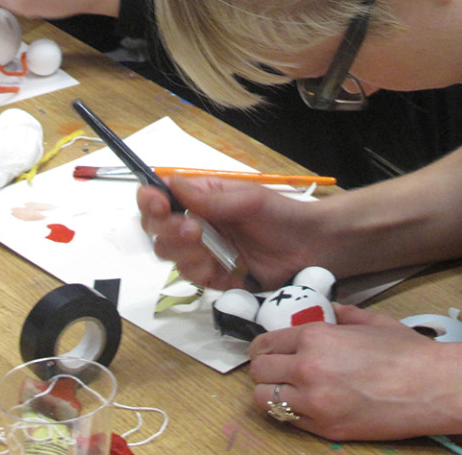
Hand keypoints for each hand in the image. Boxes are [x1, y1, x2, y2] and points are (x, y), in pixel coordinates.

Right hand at [137, 176, 320, 290]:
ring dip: (181, 248)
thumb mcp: (247, 199)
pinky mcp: (215, 278)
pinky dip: (198, 270)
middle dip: (165, 227)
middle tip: (189, 227)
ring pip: (171, 254)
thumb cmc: (280, 213)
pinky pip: (193, 277)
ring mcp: (204, 252)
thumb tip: (170, 183)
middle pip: (158, 228)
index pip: (161, 198)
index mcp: (200, 197)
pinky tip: (213, 264)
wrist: (311, 246)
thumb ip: (209, 199)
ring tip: (202, 241)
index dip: (150, 200)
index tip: (155, 201)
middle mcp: (196, 224)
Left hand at [248, 306, 461, 440]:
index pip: (267, 343)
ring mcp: (315, 402)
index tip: (268, 351)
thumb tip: (330, 311)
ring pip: (264, 400)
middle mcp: (308, 369)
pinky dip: (290, 412)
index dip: (264, 347)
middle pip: (259, 372)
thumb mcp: (372, 321)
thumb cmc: (406, 352)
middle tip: (276, 370)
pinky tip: (305, 404)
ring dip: (271, 393)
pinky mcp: (325, 429)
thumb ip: (343, 315)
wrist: (432, 388)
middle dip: (264, 369)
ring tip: (285, 390)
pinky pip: (288, 421)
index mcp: (316, 337)